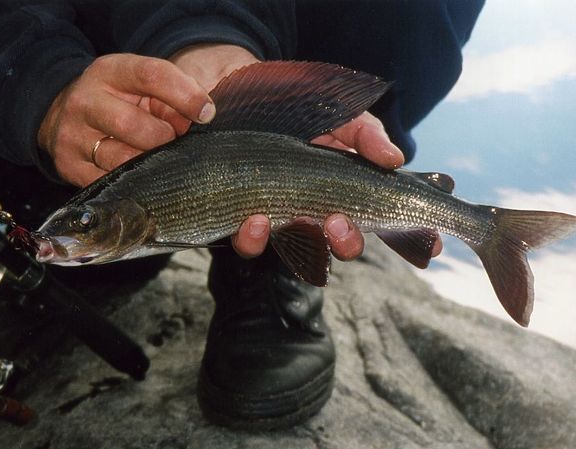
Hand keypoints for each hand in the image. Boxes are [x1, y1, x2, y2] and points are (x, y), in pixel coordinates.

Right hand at [38, 53, 216, 186]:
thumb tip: (202, 119)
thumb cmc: (120, 101)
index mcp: (110, 72)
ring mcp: (73, 135)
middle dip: (163, 138)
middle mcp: (85, 101)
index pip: (151, 75)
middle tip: (171, 141)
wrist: (64, 115)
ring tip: (155, 159)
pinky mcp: (69, 166)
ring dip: (149, 165)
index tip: (207, 113)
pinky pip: (111, 184)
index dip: (185, 95)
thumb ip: (173, 98)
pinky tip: (140, 176)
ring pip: (122, 161)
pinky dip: (133, 184)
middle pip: (133, 125)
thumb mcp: (142, 87)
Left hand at [233, 112, 442, 259]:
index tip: (432, 242)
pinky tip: (256, 218)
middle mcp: (317, 207)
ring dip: (309, 242)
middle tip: (341, 223)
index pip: (382, 218)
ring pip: (301, 248)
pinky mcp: (245, 216)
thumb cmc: (296, 107)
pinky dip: (255, 238)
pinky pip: (252, 242)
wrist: (239, 94)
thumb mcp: (339, 115)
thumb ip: (366, 135)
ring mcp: (282, 214)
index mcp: (346, 189)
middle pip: (343, 242)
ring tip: (307, 220)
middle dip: (349, 241)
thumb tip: (394, 159)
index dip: (410, 234)